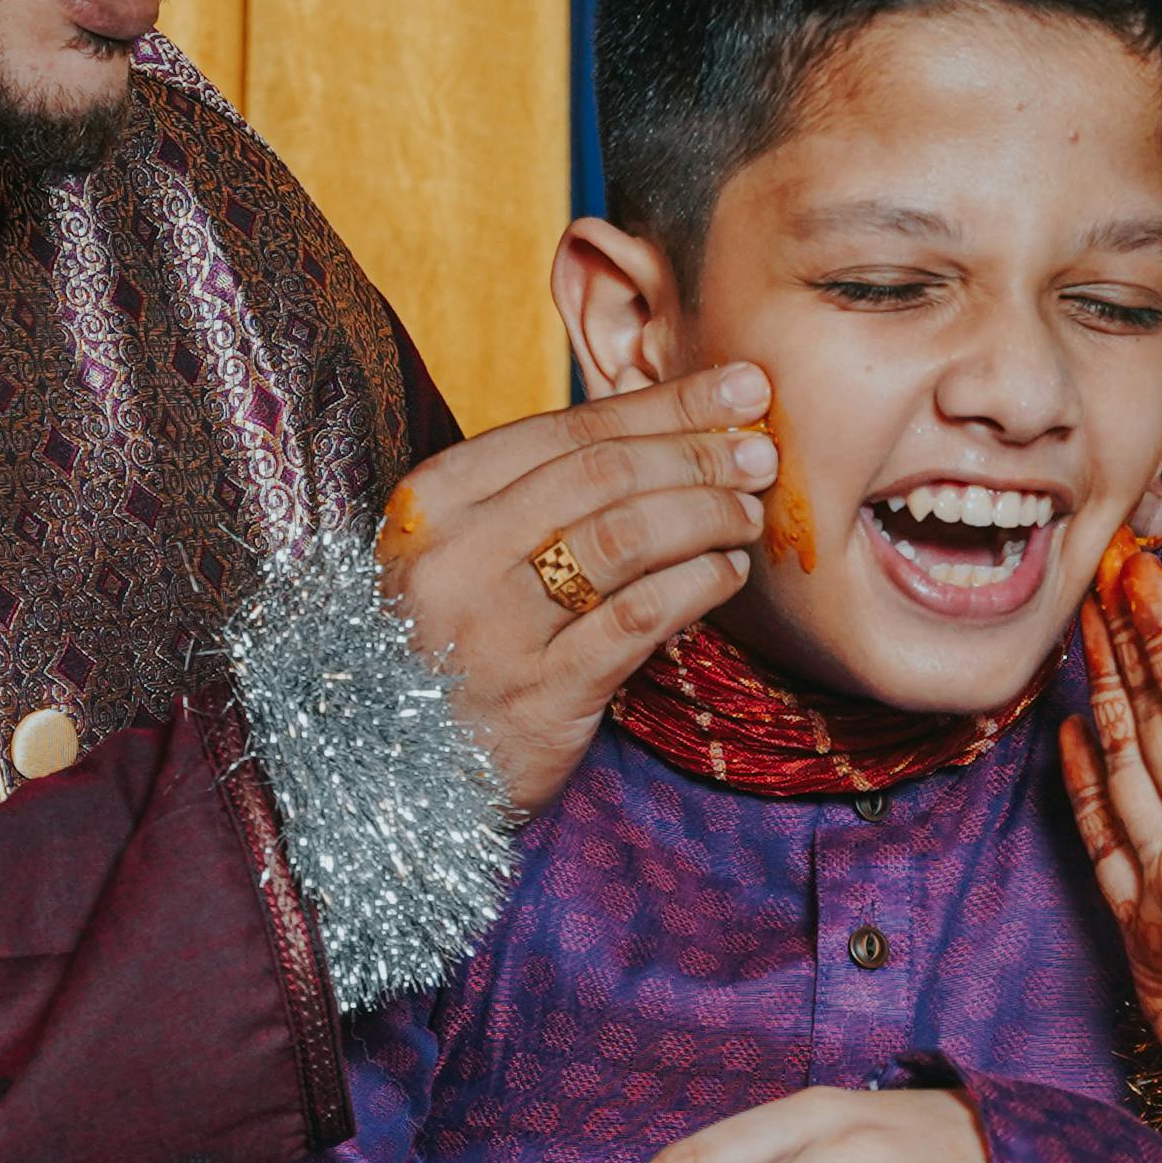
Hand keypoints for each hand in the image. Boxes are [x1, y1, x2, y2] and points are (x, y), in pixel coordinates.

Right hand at [377, 367, 775, 816]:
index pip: (567, 428)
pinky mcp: (539, 696)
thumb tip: (676, 423)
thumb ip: (540, 494)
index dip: (665, 404)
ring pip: (625, 537)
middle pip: (603, 474)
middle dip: (697, 452)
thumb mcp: (464, 555)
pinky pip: (638, 619)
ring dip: (706, 513)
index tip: (742, 386)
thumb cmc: (451, 646)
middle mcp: (454, 557)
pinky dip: (697, 584)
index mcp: (433, 503)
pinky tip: (727, 572)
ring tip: (749, 511)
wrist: (400, 776)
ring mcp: (493, 629)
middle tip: (761, 448)